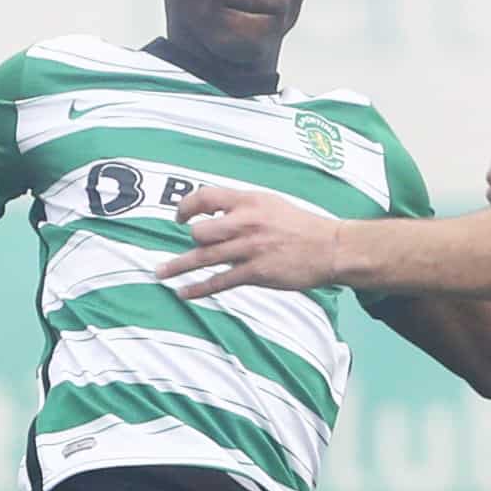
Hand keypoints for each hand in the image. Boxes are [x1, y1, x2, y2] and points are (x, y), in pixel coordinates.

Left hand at [156, 187, 343, 300]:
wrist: (330, 248)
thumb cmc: (301, 226)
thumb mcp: (271, 204)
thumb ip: (242, 206)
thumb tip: (215, 212)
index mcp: (249, 201)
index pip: (205, 197)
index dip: (186, 207)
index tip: (180, 218)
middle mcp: (246, 222)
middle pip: (201, 231)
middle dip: (192, 241)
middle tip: (187, 249)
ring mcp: (250, 249)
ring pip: (204, 258)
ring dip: (178, 266)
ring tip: (159, 273)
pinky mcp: (256, 272)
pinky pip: (219, 281)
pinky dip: (198, 288)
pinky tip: (184, 293)